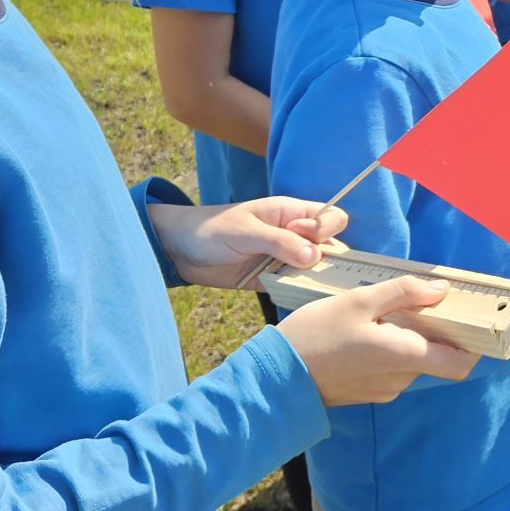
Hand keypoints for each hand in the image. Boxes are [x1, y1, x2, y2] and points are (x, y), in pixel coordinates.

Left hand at [150, 196, 348, 288]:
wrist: (178, 249)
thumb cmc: (212, 229)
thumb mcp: (246, 231)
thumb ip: (280, 242)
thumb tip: (315, 256)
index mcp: (291, 213)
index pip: (330, 217)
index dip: (324, 229)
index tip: (301, 237)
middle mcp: (294, 235)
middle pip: (330, 246)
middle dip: (327, 260)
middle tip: (303, 268)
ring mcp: (284, 259)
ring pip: (316, 270)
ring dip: (313, 280)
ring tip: (299, 286)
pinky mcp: (272, 279)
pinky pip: (295, 287)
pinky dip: (298, 293)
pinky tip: (292, 297)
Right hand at [278, 276, 476, 404]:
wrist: (275, 377)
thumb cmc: (314, 335)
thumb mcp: (358, 301)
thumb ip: (404, 293)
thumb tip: (442, 291)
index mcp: (403, 356)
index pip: (459, 364)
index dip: (472, 345)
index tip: (468, 320)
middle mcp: (399, 379)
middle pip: (435, 356)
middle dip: (432, 331)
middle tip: (414, 303)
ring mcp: (383, 389)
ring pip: (412, 360)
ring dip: (407, 338)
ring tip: (380, 314)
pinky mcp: (368, 393)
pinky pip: (392, 368)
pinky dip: (389, 349)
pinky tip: (365, 331)